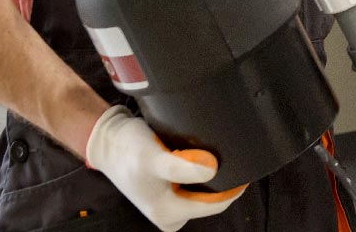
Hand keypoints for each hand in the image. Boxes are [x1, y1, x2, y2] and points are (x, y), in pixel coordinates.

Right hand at [84, 105, 245, 230]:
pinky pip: (196, 183)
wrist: (108, 141)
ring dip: (209, 171)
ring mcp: (170, 203)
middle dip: (221, 177)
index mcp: (169, 215)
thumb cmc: (127, 150)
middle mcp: (171, 214)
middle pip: (212, 197)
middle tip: (221, 150)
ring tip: (205, 150)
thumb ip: (181, 167)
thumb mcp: (152, 158)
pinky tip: (197, 153)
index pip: (216, 204)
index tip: (246, 162)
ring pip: (205, 189)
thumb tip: (211, 170)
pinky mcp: (170, 191)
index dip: (234, 185)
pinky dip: (200, 169)